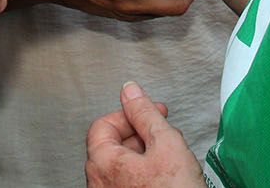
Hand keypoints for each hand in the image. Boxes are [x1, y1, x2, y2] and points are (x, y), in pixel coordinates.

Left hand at [86, 81, 202, 187]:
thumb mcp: (165, 143)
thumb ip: (145, 113)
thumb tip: (130, 91)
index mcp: (102, 163)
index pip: (103, 124)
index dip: (129, 113)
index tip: (149, 111)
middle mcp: (99, 183)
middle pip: (112, 144)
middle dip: (140, 134)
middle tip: (163, 134)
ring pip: (123, 165)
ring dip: (146, 154)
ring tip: (170, 158)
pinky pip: (129, 182)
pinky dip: (146, 174)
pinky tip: (167, 177)